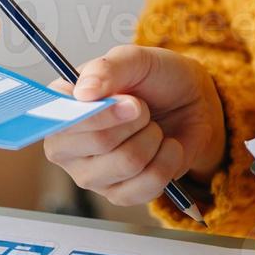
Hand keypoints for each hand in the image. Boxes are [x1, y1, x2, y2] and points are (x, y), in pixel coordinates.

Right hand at [42, 45, 224, 206]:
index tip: (130, 102)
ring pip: (126, 164)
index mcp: (62, 106)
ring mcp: (89, 173)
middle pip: (98, 143)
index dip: (100, 114)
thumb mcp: (135, 60)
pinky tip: (164, 149)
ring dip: (153, 139)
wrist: (192, 104)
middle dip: (136, 121)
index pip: (62, 120)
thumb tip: (83, 92)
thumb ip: (106, 68)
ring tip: (154, 128)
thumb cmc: (157, 79)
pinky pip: (144, 188)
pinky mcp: (117, 194)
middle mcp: (67, 144)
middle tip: (144, 108)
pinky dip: (166, 163)